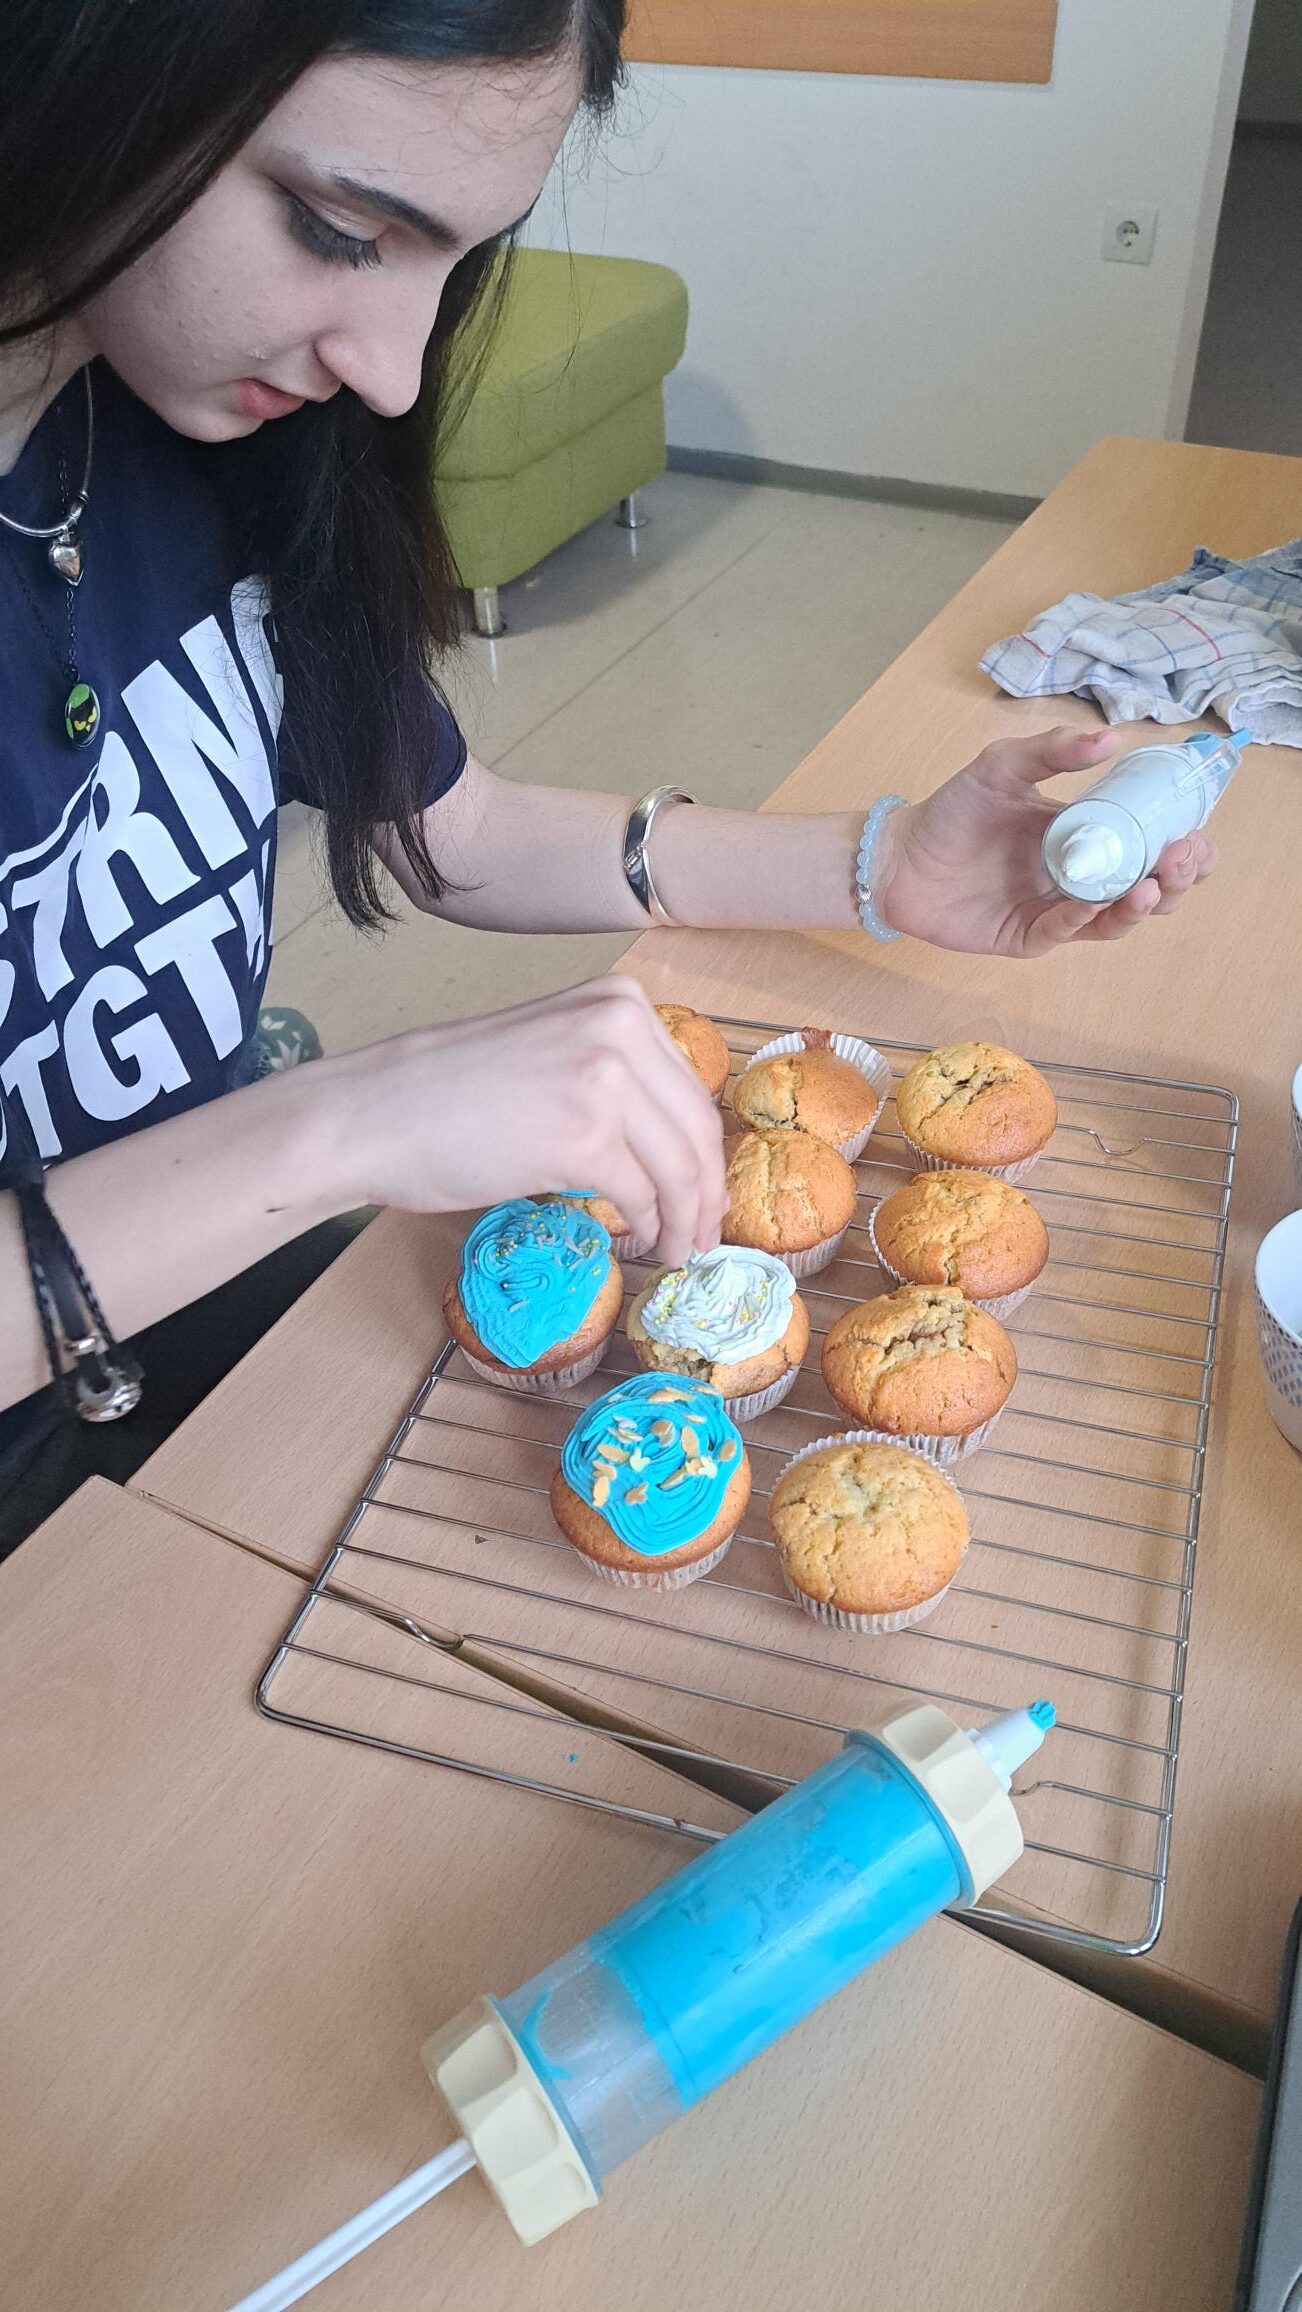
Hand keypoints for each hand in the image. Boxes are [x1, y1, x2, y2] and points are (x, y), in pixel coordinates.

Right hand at [322, 978, 726, 1266]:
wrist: (375, 1114)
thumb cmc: (445, 1091)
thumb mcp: (549, 1049)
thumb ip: (610, 1073)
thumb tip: (666, 1140)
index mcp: (619, 1001)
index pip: (690, 1089)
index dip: (704, 1153)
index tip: (704, 1193)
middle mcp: (622, 1028)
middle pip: (697, 1129)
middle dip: (706, 1194)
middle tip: (703, 1236)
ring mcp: (606, 1081)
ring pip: (680, 1168)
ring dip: (686, 1220)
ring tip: (678, 1250)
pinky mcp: (585, 1137)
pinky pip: (643, 1196)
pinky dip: (651, 1228)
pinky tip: (642, 1242)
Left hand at [877, 725, 1216, 957]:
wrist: (900, 854)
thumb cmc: (953, 810)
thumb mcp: (1003, 766)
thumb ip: (1053, 752)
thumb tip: (1111, 737)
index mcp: (1091, 834)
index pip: (1153, 845)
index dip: (1185, 844)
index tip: (1196, 830)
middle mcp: (1083, 876)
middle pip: (1150, 889)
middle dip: (1176, 878)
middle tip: (1182, 856)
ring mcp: (1057, 910)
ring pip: (1116, 919)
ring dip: (1140, 905)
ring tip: (1150, 885)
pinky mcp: (1028, 937)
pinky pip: (1065, 933)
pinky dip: (1082, 919)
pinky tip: (1093, 901)